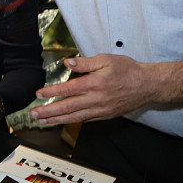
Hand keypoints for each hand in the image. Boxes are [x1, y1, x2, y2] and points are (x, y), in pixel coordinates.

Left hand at [30, 53, 152, 125]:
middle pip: (68, 108)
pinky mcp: (106, 115)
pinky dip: (73, 122)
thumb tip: (68, 63)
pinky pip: (86, 120)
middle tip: (34, 115)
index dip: (51, 92)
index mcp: (95, 84)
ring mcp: (102, 110)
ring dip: (57, 120)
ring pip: (76, 117)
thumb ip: (85, 63)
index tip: (38, 95)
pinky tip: (63, 121)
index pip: (68, 89)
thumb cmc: (128, 70)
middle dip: (49, 112)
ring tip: (43, 122)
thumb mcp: (106, 60)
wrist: (149, 85)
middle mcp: (96, 99)